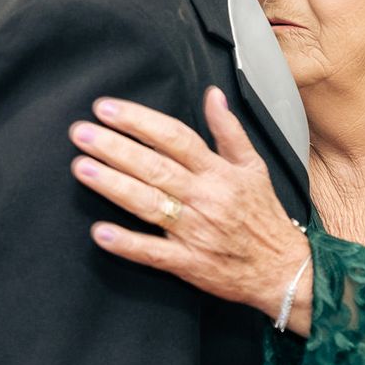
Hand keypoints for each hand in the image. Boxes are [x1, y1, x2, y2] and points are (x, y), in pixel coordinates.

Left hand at [72, 88, 308, 323]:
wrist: (284, 270)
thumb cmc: (264, 216)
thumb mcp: (253, 167)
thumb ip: (228, 131)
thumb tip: (212, 95)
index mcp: (219, 172)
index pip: (175, 138)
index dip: (140, 121)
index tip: (107, 109)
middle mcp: (205, 198)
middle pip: (155, 167)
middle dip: (115, 148)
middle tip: (80, 133)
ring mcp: (196, 232)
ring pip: (149, 204)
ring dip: (113, 186)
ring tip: (82, 168)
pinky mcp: (189, 263)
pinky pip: (154, 253)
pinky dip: (128, 244)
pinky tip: (100, 233)